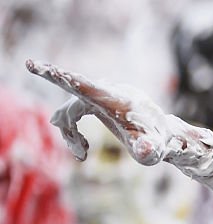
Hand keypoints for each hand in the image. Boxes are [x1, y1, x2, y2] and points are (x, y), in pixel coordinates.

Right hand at [25, 60, 176, 165]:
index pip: (83, 85)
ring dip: (71, 133)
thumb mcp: (154, 149)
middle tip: (80, 153)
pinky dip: (73, 130)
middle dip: (69, 127)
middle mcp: (106, 92)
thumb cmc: (158, 142)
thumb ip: (148, 149)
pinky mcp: (98, 100)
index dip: (58, 77)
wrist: (164, 135)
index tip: (33, 65)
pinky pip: (74, 110)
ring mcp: (101, 95)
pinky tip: (83, 150)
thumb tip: (146, 152)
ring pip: (71, 109)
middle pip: (73, 102)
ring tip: (83, 154)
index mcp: (116, 99)